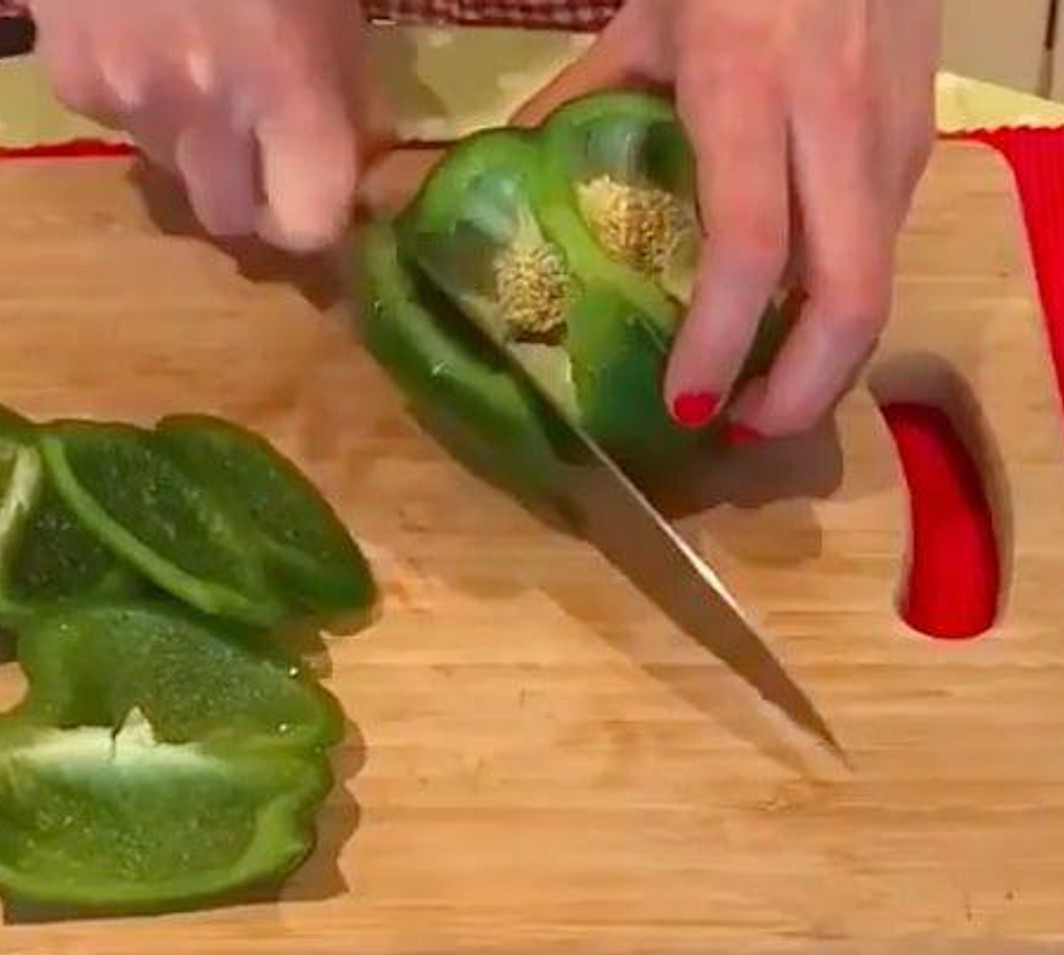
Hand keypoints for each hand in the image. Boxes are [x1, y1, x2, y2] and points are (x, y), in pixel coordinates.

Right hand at [28, 0, 369, 251]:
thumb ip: (342, 79)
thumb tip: (349, 148)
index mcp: (286, 85)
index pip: (307, 225)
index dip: (320, 217)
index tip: (325, 190)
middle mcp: (203, 111)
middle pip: (229, 219)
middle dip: (251, 192)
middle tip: (264, 140)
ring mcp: (125, 98)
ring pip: (169, 167)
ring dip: (192, 135)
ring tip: (196, 48)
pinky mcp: (68, 78)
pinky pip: (116, 120)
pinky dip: (135, 91)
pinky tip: (140, 22)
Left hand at [515, 0, 941, 440]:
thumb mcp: (648, 21)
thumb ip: (581, 102)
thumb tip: (512, 175)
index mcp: (750, 92)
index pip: (750, 249)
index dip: (719, 342)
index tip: (683, 406)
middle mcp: (838, 124)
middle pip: (851, 294)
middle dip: (800, 388)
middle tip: (741, 434)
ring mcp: (894, 132)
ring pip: (880, 279)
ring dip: (827, 359)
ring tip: (764, 399)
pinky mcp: (921, 136)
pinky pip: (885, 244)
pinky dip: (843, 303)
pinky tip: (797, 322)